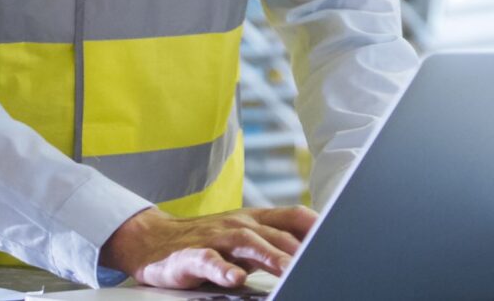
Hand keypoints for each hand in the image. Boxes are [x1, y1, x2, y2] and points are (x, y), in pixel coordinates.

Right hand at [101, 205, 318, 288]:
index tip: (340, 236)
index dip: (316, 226)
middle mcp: (238, 225)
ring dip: (269, 256)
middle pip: (274, 233)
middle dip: (298, 248)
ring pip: (247, 244)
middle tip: (321, 261)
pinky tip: (235, 278)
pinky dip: (222, 269)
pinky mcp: (191, 255)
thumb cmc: (208, 240)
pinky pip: (208, 261)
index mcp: (255, 220)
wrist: (153, 240)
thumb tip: (316, 250)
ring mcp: (215, 238)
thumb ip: (275, 241)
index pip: (292, 216)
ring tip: (287, 270)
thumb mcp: (245, 237)